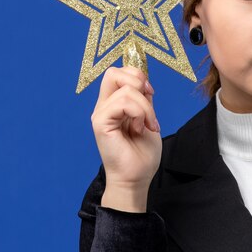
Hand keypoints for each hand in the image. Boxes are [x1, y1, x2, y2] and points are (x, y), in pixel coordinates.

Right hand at [91, 66, 161, 211]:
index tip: (151, 93)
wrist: (136, 178)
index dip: (138, 75)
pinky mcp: (100, 123)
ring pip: (126, 89)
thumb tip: (144, 80)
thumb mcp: (148, 118)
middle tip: (149, 102)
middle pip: (113, 72)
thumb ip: (143, 99)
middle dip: (138, 81)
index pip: (119, 73)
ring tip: (146, 125)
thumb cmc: (141, 154)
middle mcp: (104, 106)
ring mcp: (100, 114)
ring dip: (145, 107)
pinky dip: (139, 113)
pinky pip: (123, 103)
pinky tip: (140, 128)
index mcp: (113, 104)